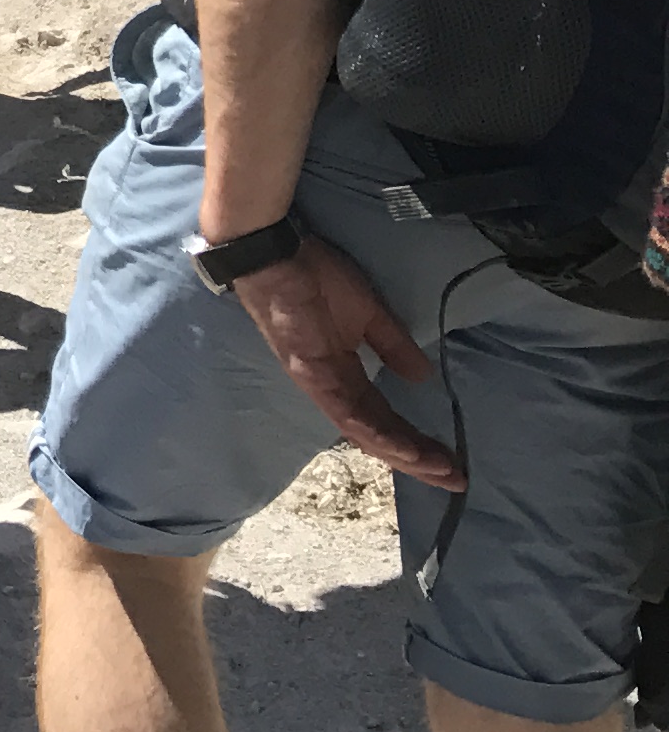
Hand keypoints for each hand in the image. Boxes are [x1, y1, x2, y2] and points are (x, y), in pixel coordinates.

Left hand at [228, 235, 460, 485]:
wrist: (277, 252)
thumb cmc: (317, 277)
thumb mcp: (369, 314)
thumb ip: (392, 346)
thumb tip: (421, 375)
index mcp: (342, 374)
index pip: (383, 418)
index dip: (415, 441)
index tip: (450, 461)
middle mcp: (329, 387)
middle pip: (376, 434)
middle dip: (416, 460)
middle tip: (454, 480)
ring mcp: (317, 382)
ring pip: (362, 431)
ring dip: (401, 453)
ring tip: (436, 470)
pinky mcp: (309, 371)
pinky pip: (344, 410)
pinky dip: (375, 433)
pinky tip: (401, 449)